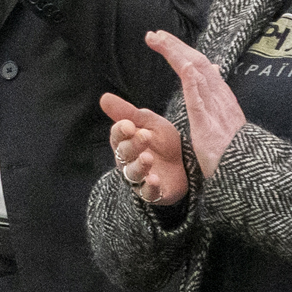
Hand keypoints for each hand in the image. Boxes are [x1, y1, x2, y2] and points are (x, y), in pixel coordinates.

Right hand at [98, 92, 188, 208]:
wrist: (187, 164)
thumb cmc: (164, 141)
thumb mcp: (150, 123)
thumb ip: (128, 112)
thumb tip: (104, 97)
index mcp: (125, 142)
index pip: (116, 136)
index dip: (121, 131)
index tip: (129, 125)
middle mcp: (128, 161)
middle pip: (124, 154)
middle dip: (133, 145)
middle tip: (145, 135)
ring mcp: (140, 178)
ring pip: (132, 174)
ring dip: (139, 166)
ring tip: (148, 158)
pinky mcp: (153, 193)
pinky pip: (147, 193)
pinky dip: (149, 188)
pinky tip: (154, 180)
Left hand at [144, 30, 247, 179]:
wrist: (245, 173)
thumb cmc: (231, 148)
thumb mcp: (223, 116)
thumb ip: (216, 93)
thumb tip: (214, 68)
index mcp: (220, 95)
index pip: (199, 65)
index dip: (180, 50)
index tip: (161, 39)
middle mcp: (219, 97)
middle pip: (196, 63)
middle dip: (174, 46)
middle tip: (153, 34)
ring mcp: (215, 110)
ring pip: (197, 75)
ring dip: (178, 56)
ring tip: (161, 41)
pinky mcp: (209, 127)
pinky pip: (200, 102)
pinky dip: (193, 83)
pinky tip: (185, 68)